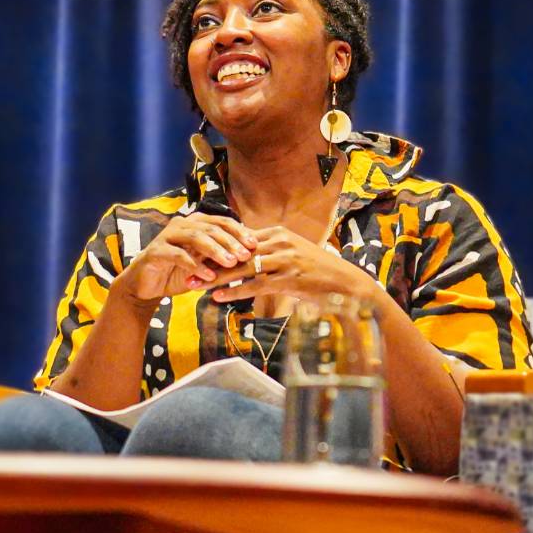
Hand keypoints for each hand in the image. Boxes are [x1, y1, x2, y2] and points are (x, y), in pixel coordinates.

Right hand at [113, 214, 258, 305]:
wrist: (147, 286)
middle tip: (245, 255)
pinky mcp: (156, 251)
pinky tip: (208, 277)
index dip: (239, 232)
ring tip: (230, 263)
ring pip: (196, 237)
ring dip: (215, 250)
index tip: (254, 245)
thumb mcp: (204, 264)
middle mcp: (181, 224)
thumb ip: (220, 257)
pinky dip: (195, 266)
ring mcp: (167, 236)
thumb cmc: (178, 273)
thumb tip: (250, 256)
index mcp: (195, 223)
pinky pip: (179, 255)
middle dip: (230, 242)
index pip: (221, 222)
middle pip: (210, 228)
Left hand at [207, 225, 372, 307]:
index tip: (194, 255)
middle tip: (187, 270)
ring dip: (217, 278)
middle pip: (235, 252)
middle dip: (209, 261)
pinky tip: (218, 298)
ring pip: (242, 268)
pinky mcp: (289, 278)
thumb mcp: (292, 254)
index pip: (238, 239)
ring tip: (196, 286)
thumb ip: (269, 253)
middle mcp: (279, 243)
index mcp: (277, 233)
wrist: (345, 283)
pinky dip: (235, 292)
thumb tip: (247, 257)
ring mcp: (284, 260)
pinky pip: (256, 285)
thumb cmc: (317, 272)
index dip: (215, 248)